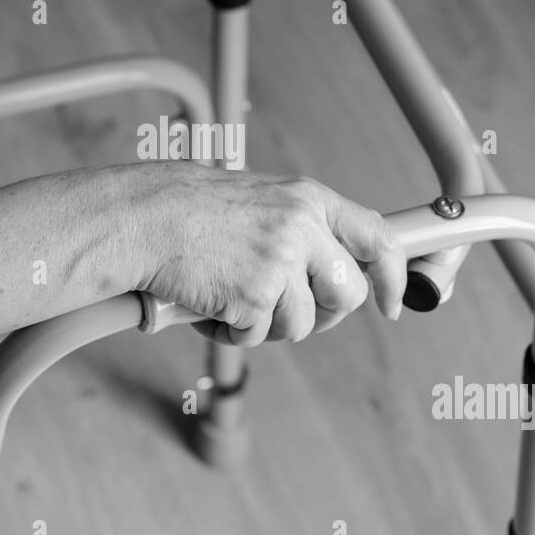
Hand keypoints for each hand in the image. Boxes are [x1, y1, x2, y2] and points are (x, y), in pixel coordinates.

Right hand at [126, 162, 405, 345]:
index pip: (379, 238)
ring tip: (227, 298)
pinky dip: (230, 332)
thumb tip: (331, 268)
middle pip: (346, 295)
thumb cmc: (187, 208)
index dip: (392, 278)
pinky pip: (256, 336)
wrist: (141, 218)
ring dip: (264, 325)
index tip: (391, 304)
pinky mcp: (254, 297)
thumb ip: (299, 226)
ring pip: (300, 324)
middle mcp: (303, 229)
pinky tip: (206, 305)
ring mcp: (280, 264)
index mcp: (309, 199)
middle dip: (320, 314)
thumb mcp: (259, 198)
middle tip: (281, 312)